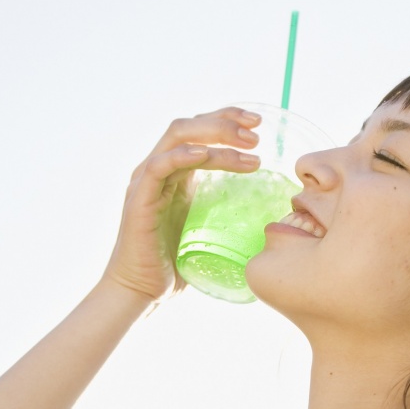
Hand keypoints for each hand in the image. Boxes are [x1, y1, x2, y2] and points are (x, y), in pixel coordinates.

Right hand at [99, 107, 261, 304]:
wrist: (141, 290)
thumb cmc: (176, 263)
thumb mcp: (208, 226)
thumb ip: (226, 208)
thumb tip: (270, 211)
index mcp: (175, 172)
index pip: (199, 131)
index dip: (227, 119)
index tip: (257, 123)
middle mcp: (158, 169)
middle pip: (190, 126)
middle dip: (226, 121)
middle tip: (257, 131)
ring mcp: (146, 181)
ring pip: (178, 138)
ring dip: (215, 136)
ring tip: (249, 146)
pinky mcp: (139, 199)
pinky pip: (159, 166)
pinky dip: (183, 155)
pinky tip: (206, 154)